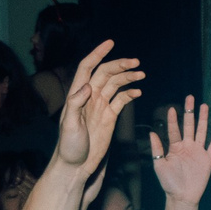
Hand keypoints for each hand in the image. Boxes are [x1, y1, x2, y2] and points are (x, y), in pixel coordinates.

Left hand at [54, 41, 144, 166]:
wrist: (76, 166)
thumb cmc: (68, 147)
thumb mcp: (69, 125)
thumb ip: (76, 103)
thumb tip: (88, 85)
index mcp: (77, 95)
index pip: (87, 68)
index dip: (97, 53)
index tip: (110, 43)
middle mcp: (89, 97)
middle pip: (105, 73)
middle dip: (120, 65)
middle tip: (136, 62)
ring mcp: (100, 106)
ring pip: (115, 84)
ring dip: (128, 77)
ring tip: (141, 74)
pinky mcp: (109, 117)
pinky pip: (121, 100)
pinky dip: (130, 93)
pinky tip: (138, 92)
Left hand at [150, 97, 210, 203]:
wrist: (182, 196)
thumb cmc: (168, 182)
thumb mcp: (159, 165)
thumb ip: (157, 149)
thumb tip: (152, 133)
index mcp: (175, 147)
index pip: (174, 130)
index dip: (173, 119)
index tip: (171, 108)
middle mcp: (187, 146)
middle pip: (189, 125)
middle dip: (189, 112)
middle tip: (190, 98)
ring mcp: (198, 151)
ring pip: (201, 131)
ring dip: (203, 119)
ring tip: (205, 106)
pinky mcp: (207, 159)